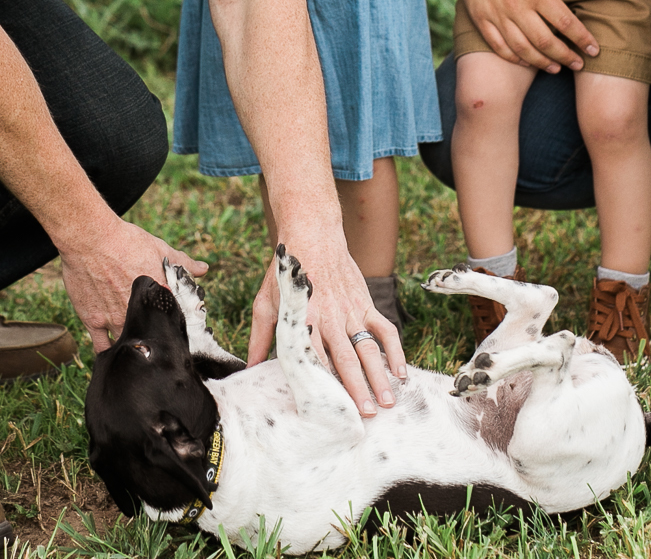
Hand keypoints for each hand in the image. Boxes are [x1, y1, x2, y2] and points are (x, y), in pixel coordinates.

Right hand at [56, 216, 208, 351]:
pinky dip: (109, 351)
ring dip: (134, 347)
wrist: (90, 239)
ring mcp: (114, 320)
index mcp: (158, 298)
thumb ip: (183, 262)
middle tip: (153, 340)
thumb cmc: (125, 241)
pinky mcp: (93, 321)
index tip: (172, 329)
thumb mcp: (159, 248)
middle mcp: (138, 313)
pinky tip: (114, 351)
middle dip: (154, 340)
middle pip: (151, 338)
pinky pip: (102, 346)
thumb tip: (203, 269)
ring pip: (128, 345)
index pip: (174, 323)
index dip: (174, 328)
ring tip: (136, 349)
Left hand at [245, 227, 406, 414]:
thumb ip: (260, 337)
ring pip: (368, 348)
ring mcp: (351, 311)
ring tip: (387, 402)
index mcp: (305, 319)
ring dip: (379, 376)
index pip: (315, 358)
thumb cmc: (285, 272)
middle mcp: (330, 318)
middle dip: (357, 388)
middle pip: (346, 358)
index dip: (324, 383)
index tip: (329, 409)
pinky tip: (401, 372)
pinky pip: (384, 329)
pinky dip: (395, 350)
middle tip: (366, 416)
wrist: (312, 234)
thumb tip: (249, 368)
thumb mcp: (265, 302)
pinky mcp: (365, 304)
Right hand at [454, 0, 603, 72]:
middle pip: (545, 42)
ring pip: (522, 49)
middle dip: (565, 57)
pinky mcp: (481, 18)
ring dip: (542, 63)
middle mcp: (516, 6)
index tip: (594, 50)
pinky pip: (498, 46)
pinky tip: (527, 62)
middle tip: (578, 64)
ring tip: (557, 68)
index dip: (582, 38)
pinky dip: (514, 58)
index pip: (565, 22)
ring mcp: (497, 14)